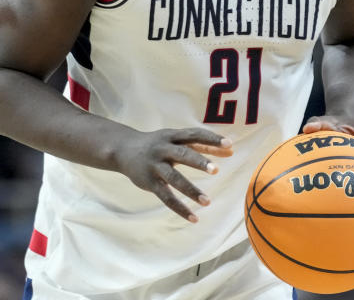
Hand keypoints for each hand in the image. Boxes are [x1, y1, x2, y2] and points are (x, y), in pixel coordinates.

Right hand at [113, 127, 233, 221]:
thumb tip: (230, 150)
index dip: (211, 139)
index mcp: (172, 136)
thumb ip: (202, 145)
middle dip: (199, 162)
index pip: (194, 135)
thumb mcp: (176, 140)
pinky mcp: (150, 183)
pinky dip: (180, 208)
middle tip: (216, 170)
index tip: (229, 144)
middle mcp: (163, 149)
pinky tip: (194, 218)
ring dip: (191, 190)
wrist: (122, 149)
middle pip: (183, 155)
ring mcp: (155, 166)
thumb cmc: (158, 144)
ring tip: (207, 202)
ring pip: (174, 178)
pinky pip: (166, 197)